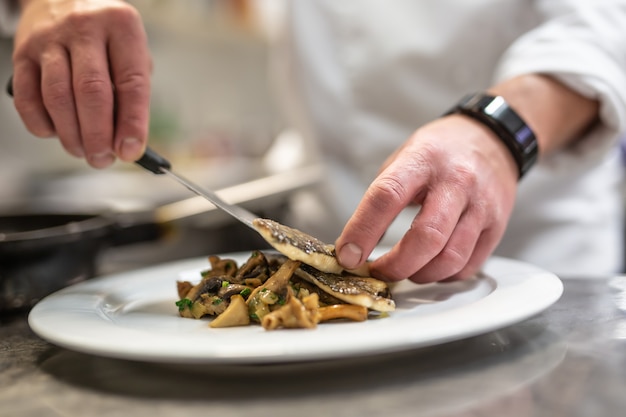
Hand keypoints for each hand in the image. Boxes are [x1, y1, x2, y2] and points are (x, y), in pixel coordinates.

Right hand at [12, 0, 151, 167]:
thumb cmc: (105, 36)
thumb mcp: (130, 52)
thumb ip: (132, 92)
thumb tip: (127, 141)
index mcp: (121, 26)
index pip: (131, 82)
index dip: (132, 123)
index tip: (131, 151)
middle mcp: (85, 28)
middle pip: (91, 92)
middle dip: (98, 135)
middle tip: (103, 159)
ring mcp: (50, 39)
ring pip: (58, 97)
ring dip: (71, 135)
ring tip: (83, 152)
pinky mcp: (22, 52)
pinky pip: (28, 97)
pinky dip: (41, 124)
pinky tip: (55, 133)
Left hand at [335, 114, 518, 282]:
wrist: (493, 139)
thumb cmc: (440, 152)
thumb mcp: (404, 158)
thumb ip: (381, 198)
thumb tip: (354, 244)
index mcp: (422, 160)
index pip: (386, 197)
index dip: (362, 231)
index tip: (347, 255)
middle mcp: (456, 182)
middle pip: (425, 237)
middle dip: (395, 265)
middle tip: (378, 271)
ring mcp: (481, 205)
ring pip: (449, 259)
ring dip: (419, 275)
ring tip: (405, 270)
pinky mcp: (498, 226)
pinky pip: (468, 266)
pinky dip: (443, 275)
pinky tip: (431, 266)